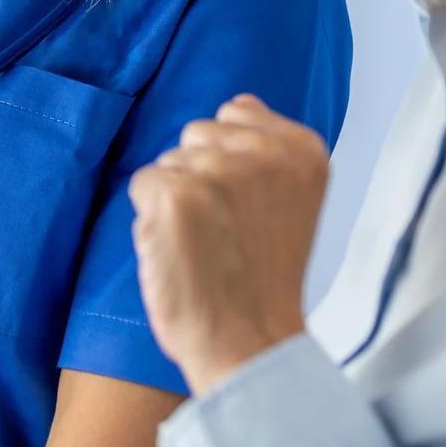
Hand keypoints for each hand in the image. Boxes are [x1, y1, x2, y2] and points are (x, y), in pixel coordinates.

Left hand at [129, 94, 329, 393]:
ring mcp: (220, 172)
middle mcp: (266, 153)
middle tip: (225, 233)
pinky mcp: (177, 195)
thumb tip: (238, 103)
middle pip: (196, 134)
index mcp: (303, 150)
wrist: (248, 343)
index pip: (237, 113)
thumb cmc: (261, 277)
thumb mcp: (290, 200)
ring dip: (175, 199)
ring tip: (205, 245)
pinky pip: (142, 185)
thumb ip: (265, 150)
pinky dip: (150, 220)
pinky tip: (180, 252)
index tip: (249, 210)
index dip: (228, 164)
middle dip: (199, 176)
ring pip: (167, 161)